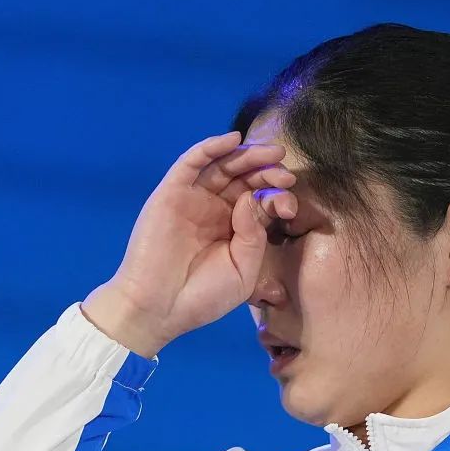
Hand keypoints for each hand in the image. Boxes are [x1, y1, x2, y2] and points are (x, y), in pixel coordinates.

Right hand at [82, 130, 296, 353]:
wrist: (160, 309)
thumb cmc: (202, 297)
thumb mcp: (243, 270)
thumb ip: (254, 236)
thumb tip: (250, 199)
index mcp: (233, 229)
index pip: (258, 201)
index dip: (276, 196)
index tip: (289, 204)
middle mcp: (214, 210)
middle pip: (243, 179)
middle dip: (266, 171)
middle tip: (285, 170)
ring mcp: (192, 199)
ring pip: (222, 166)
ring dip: (247, 156)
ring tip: (272, 153)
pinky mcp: (171, 193)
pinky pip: (192, 162)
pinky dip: (211, 147)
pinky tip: (233, 141)